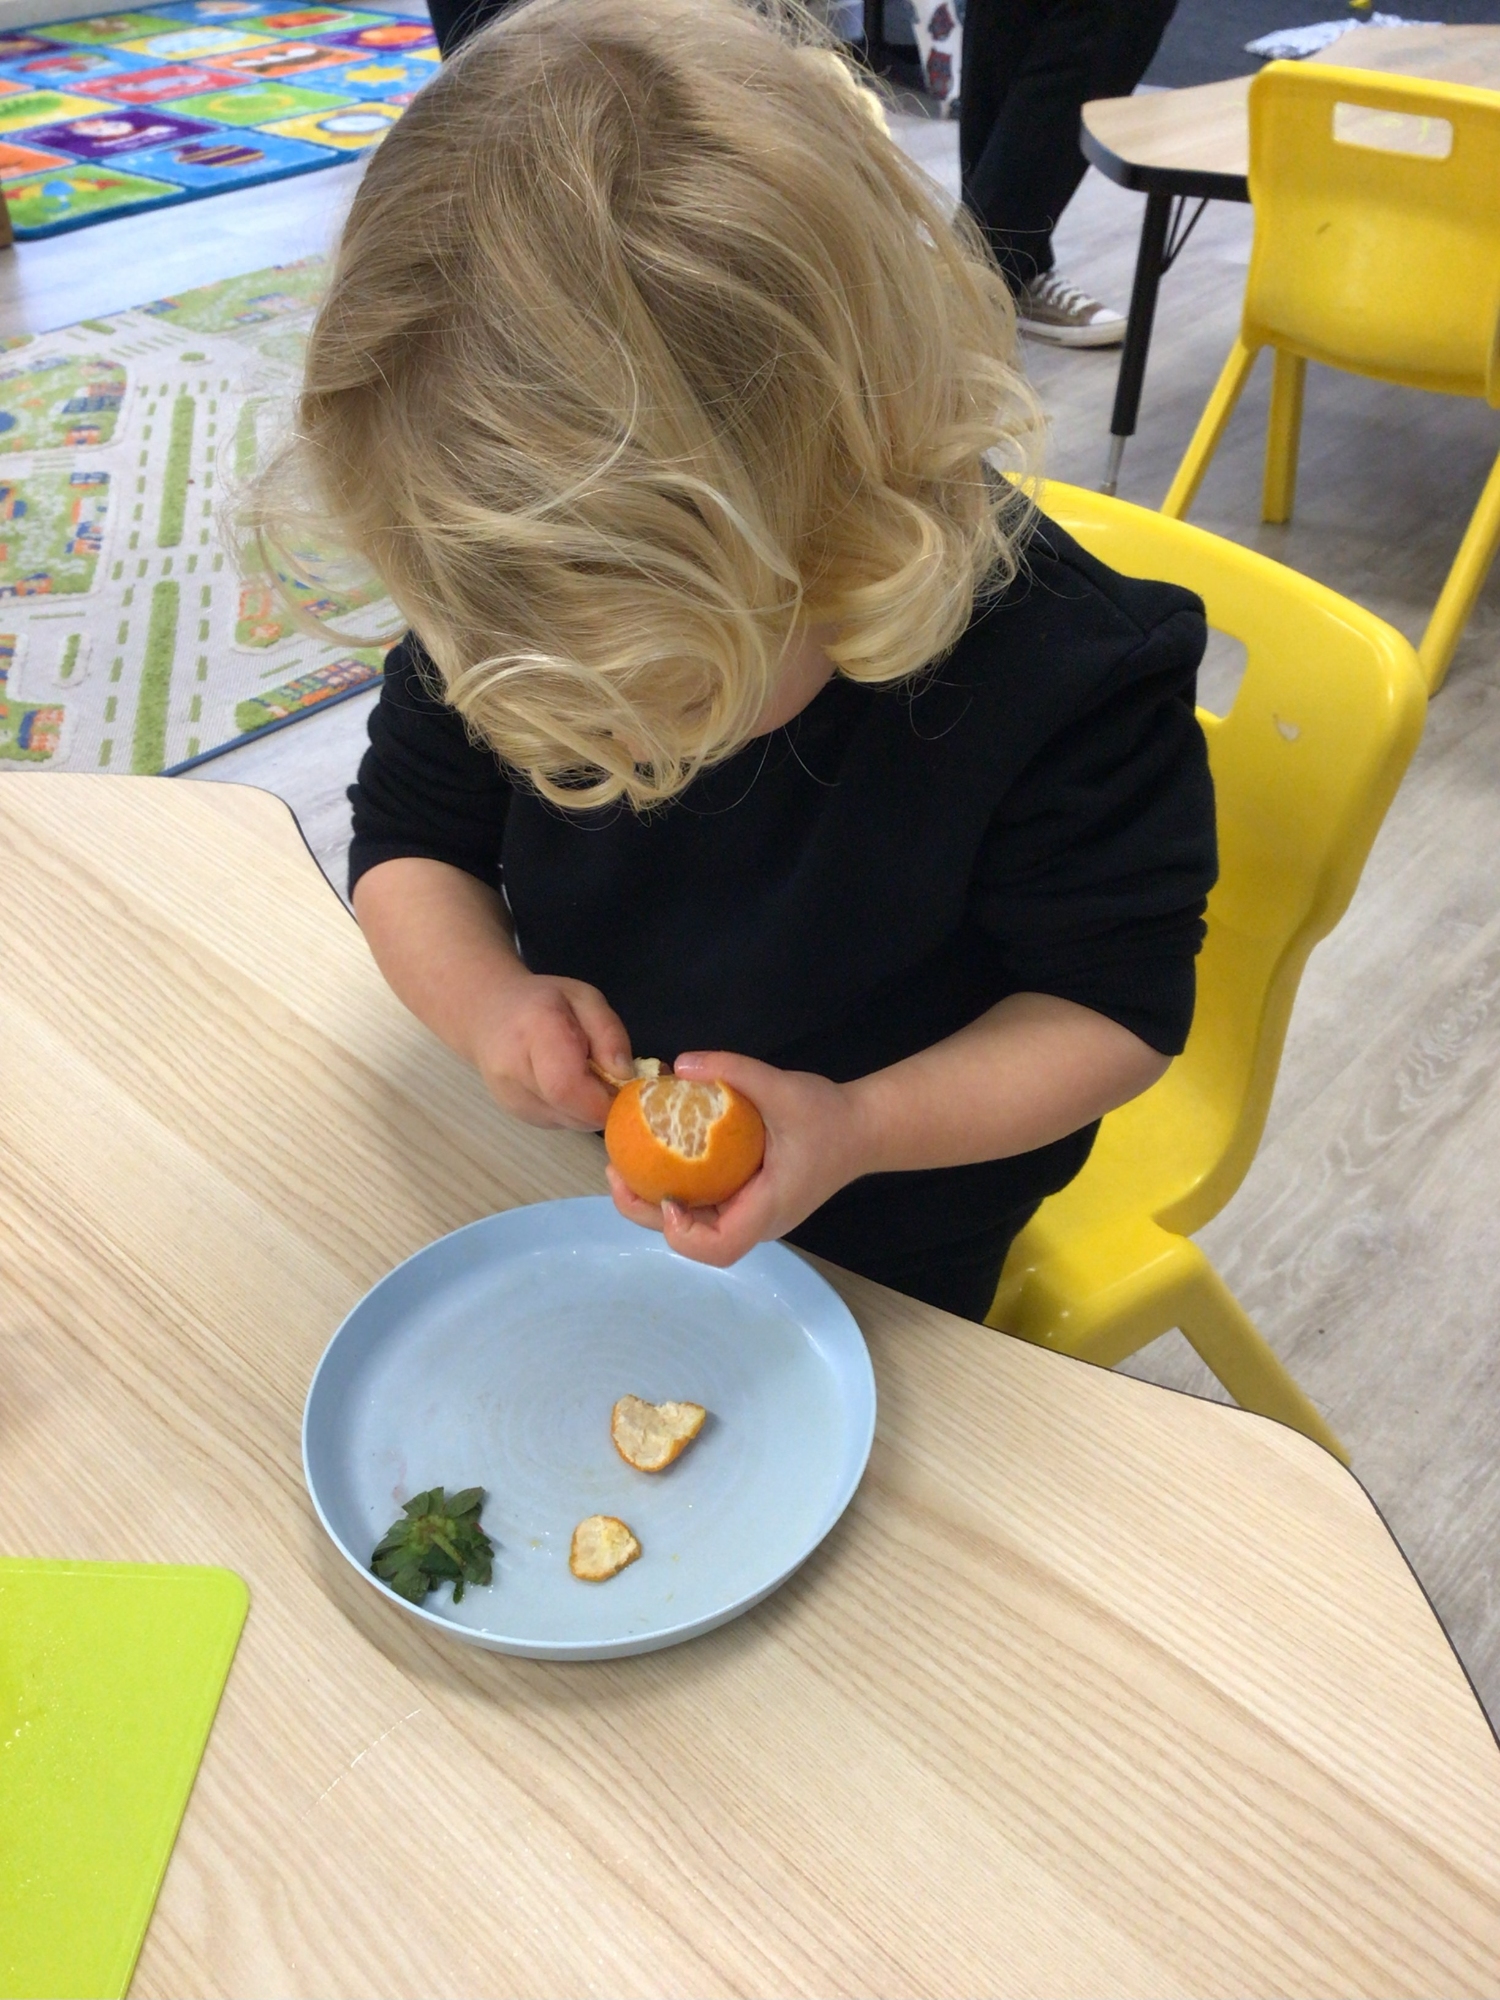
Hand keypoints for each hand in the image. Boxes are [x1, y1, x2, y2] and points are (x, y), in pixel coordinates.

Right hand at [469, 969, 631, 1131]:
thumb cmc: (542, 1001)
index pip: (567, 1086)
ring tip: (585, 1075)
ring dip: (590, 1107)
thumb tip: (624, 1076)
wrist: (487, 1013)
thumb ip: (609, 1034)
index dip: (604, 1097)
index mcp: (535, 1032)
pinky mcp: (516, 1113)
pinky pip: (560, 1122)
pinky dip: (575, 1110)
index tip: (625, 1085)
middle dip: (604, 1103)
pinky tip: (568, 1084)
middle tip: (610, 1078)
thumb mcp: (585, 999)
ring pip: (570, 1121)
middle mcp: (515, 1071)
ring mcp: (511, 1097)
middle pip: (572, 1111)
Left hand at [605, 1050, 864, 1265]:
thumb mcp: (783, 1086)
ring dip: (656, 1204)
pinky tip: (655, 1159)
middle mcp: (757, 1221)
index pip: (721, 1246)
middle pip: (697, 1242)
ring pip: (696, 1227)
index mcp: (769, 1207)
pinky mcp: (748, 1200)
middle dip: (649, 1215)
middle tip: (617, 1174)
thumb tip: (677, 1065)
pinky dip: (676, 1189)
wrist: (862, 1129)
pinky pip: (705, 1207)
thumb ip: (733, 1070)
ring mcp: (752, 1214)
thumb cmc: (828, 1116)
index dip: (685, 1232)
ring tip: (625, 1167)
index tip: (667, 1196)